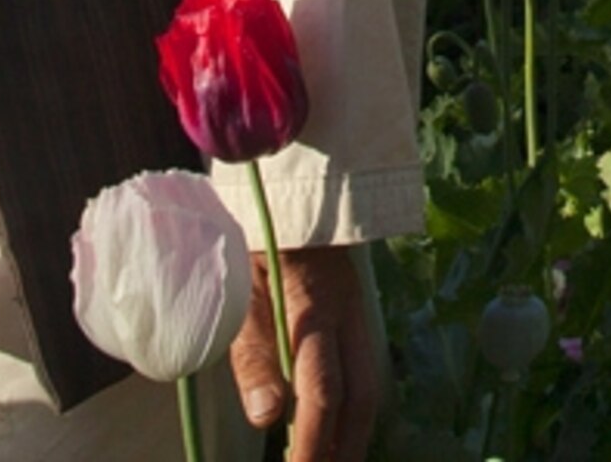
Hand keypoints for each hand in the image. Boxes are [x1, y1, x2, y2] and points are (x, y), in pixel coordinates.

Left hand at [230, 244, 383, 461]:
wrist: (295, 178)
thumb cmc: (257, 230)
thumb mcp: (242, 285)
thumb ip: (253, 350)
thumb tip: (269, 416)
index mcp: (315, 310)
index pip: (322, 395)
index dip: (312, 445)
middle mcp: (347, 316)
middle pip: (362, 400)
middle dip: (345, 449)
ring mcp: (356, 310)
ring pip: (369, 385)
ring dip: (352, 432)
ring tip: (329, 460)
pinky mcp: (352, 307)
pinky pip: (362, 365)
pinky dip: (351, 404)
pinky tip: (334, 422)